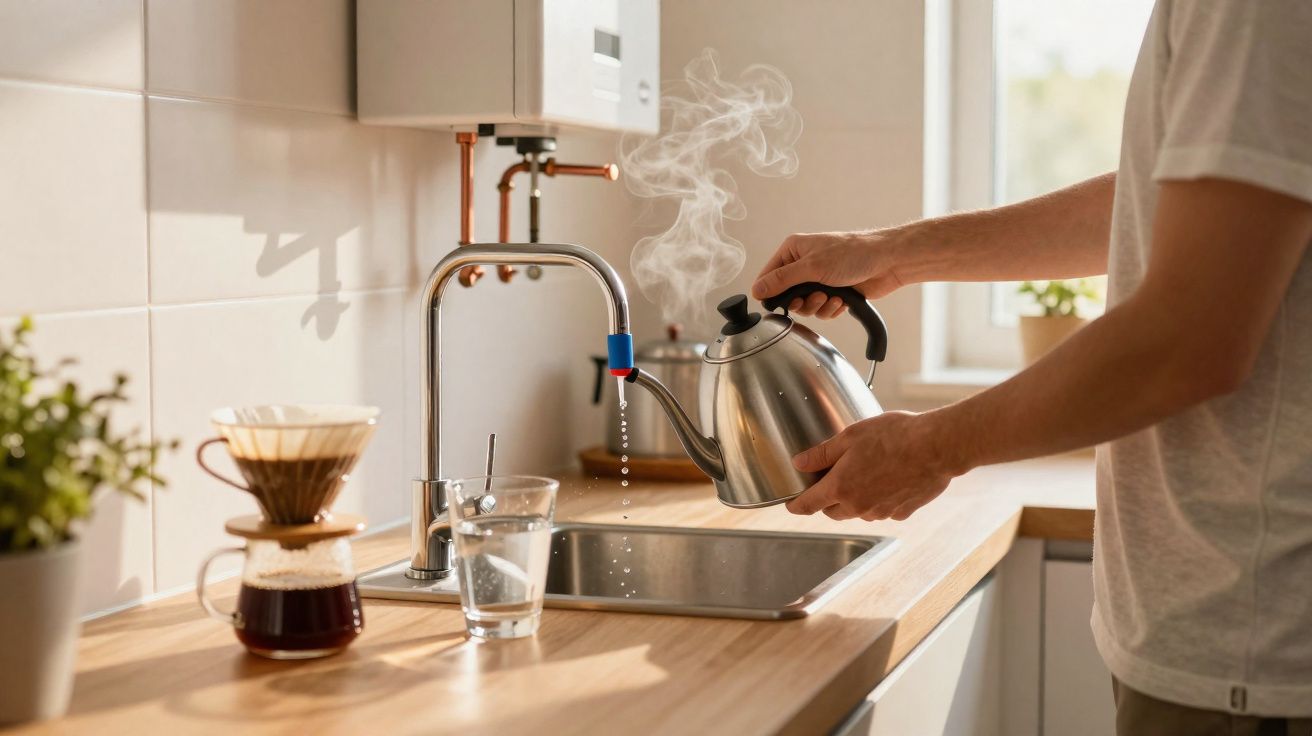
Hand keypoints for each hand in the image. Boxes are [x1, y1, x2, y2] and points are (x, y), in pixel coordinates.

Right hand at [750, 229, 906, 317]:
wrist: (887, 262)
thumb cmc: (853, 254)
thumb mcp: (812, 267)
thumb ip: (782, 280)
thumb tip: (757, 289)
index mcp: (793, 250)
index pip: (768, 275)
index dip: (770, 292)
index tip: (775, 303)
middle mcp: (804, 264)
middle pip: (786, 295)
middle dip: (801, 301)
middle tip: (813, 296)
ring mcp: (819, 279)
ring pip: (805, 306)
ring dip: (818, 306)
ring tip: (831, 296)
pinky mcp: (832, 292)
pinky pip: (821, 310)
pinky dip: (831, 309)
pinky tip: (842, 300)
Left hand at [784, 411, 964, 520]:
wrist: (936, 447)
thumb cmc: (894, 436)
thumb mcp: (850, 437)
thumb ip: (821, 454)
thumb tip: (799, 463)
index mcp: (841, 487)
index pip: (808, 504)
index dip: (795, 505)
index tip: (791, 505)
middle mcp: (859, 506)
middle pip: (833, 512)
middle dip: (827, 500)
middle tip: (832, 480)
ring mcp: (882, 512)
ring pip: (859, 512)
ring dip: (855, 500)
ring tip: (866, 473)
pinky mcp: (903, 512)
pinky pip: (883, 510)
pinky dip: (880, 500)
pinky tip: (890, 479)